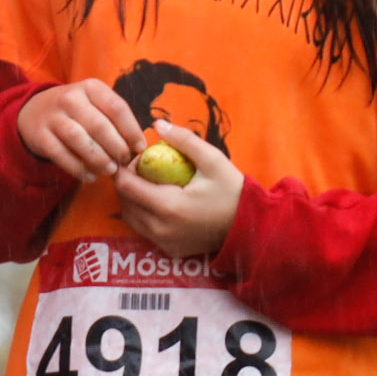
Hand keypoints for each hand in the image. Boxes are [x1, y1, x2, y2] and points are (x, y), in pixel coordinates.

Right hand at [18, 79, 141, 184]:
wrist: (34, 112)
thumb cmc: (77, 112)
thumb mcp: (95, 104)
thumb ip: (115, 120)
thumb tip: (139, 147)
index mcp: (90, 87)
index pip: (117, 108)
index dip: (132, 130)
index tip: (140, 148)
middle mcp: (70, 98)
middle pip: (99, 125)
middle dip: (116, 147)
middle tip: (124, 162)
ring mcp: (52, 116)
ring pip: (79, 140)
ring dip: (98, 158)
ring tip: (109, 170)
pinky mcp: (40, 135)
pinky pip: (60, 154)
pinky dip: (78, 168)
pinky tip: (90, 176)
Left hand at [112, 122, 241, 256]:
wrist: (252, 227)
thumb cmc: (233, 192)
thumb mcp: (213, 161)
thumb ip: (185, 140)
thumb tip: (157, 125)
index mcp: (168, 207)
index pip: (125, 185)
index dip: (126, 167)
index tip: (140, 157)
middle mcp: (160, 229)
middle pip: (124, 201)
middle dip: (128, 181)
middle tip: (145, 168)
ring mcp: (164, 243)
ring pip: (131, 217)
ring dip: (133, 199)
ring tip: (152, 183)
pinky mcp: (170, 251)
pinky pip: (144, 230)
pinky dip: (143, 215)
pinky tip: (160, 201)